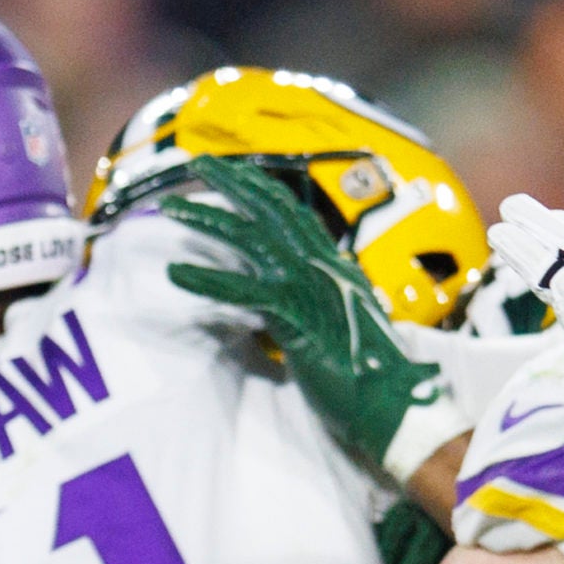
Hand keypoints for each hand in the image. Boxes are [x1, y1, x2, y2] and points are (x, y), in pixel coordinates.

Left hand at [162, 155, 468, 482]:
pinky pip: (244, 290)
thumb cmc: (364, 369)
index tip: (231, 170)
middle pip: (272, 208)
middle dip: (232, 180)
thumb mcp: (336, 320)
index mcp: (333, 263)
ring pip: (253, 239)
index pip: (292, 212)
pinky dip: (208, 278)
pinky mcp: (296, 317)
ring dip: (208, 220)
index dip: (260, 186)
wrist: (393, 403)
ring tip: (171, 208)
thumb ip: (311, 300)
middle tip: (195, 160)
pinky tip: (176, 271)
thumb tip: (280, 297)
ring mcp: (311, 286)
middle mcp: (324, 264)